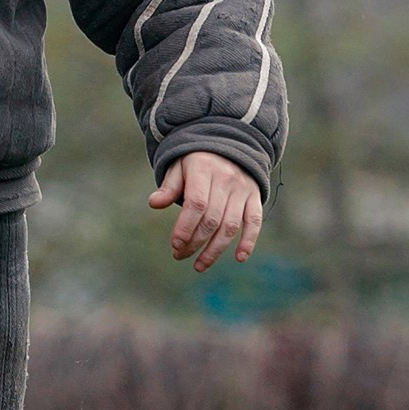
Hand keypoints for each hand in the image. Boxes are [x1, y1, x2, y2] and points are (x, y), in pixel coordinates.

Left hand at [149, 152, 264, 271]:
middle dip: (195, 242)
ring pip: (231, 226)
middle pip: (212, 219)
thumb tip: (154, 203)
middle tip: (180, 255)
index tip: (175, 245)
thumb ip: (169, 187)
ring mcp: (242, 189)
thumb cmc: (197, 161)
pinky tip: (239, 258)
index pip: (196, 204)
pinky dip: (249, 241)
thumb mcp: (179, 167)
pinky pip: (254, 221)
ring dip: (215, 250)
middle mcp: (226, 179)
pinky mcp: (254, 197)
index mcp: (204, 169)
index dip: (185, 228)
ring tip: (199, 265)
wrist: (229, 144)